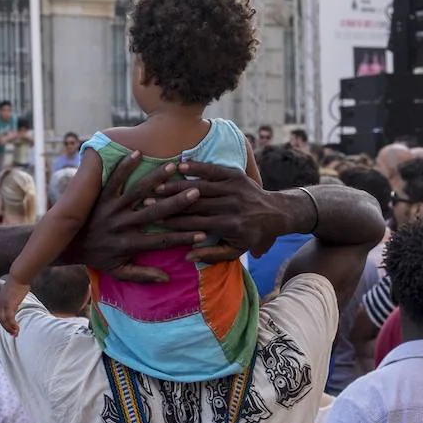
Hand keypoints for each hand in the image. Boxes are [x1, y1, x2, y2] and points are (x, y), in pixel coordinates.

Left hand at [0, 277, 28, 336]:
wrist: (19, 275)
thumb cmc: (20, 281)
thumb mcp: (15, 290)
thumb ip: (16, 296)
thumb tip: (21, 297)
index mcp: (1, 299)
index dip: (3, 321)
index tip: (9, 327)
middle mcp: (0, 302)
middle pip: (0, 318)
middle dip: (6, 327)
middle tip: (13, 334)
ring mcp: (4, 304)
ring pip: (4, 320)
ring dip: (9, 328)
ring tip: (15, 334)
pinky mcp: (9, 305)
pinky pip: (9, 318)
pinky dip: (12, 325)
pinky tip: (17, 329)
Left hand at [63, 153, 206, 282]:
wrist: (68, 245)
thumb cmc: (98, 257)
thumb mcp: (118, 272)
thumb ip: (142, 276)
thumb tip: (167, 279)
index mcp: (129, 244)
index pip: (162, 241)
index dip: (182, 238)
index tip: (202, 233)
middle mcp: (122, 225)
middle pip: (154, 213)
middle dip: (176, 202)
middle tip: (196, 192)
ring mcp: (112, 208)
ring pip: (137, 191)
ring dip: (156, 178)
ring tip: (173, 166)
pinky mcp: (101, 196)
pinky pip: (114, 178)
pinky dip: (124, 166)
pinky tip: (137, 152)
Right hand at [153, 161, 291, 258]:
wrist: (276, 213)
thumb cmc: (251, 235)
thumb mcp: (235, 251)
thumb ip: (211, 255)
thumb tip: (186, 257)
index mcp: (230, 226)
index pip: (196, 223)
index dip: (174, 222)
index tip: (154, 221)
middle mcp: (231, 206)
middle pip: (194, 204)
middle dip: (169, 203)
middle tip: (146, 201)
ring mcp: (234, 188)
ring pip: (200, 186)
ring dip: (176, 185)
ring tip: (156, 186)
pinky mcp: (235, 175)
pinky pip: (213, 169)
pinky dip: (196, 167)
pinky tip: (178, 165)